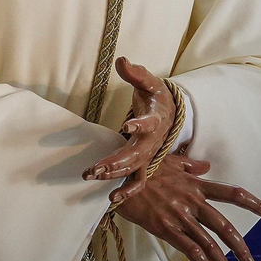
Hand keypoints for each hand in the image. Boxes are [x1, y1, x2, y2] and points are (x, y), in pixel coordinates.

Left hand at [82, 57, 175, 195]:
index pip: (149, 122)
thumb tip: (121, 60)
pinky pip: (137, 180)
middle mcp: (152, 140)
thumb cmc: (155, 95)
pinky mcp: (144, 162)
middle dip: (115, 162)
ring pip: (132, 168)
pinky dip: (127, 191)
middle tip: (94, 168)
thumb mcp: (148, 81)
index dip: (139, 124)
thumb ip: (135, 73)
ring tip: (91, 175)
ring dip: (113, 174)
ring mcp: (148, 154)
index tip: (127, 125)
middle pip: (135, 154)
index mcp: (155, 119)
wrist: (170, 111)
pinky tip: (112, 200)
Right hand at [113, 155, 260, 260]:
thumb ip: (190, 167)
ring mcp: (179, 215)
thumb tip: (206, 167)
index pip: (232, 193)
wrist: (119, 177)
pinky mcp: (165, 228)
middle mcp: (192, 201)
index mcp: (196, 185)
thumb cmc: (143, 168)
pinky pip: (189, 249)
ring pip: (209, 242)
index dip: (254, 204)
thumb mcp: (169, 162)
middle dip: (241, 248)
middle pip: (224, 226)